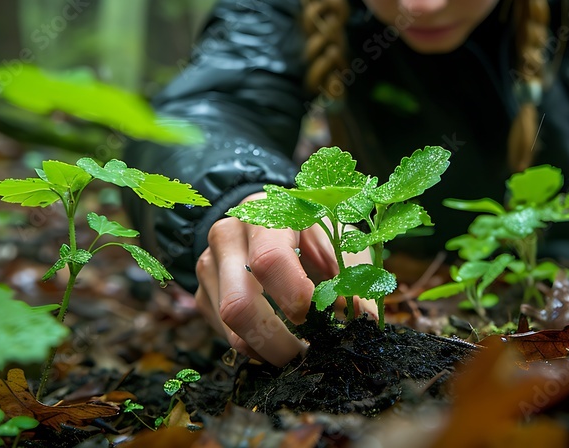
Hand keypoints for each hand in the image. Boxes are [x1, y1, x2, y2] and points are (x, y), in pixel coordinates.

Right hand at [194, 192, 375, 365]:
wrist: (270, 220)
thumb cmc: (312, 229)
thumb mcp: (339, 239)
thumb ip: (353, 276)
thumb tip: (365, 321)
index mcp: (266, 214)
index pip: (269, 260)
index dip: (294, 297)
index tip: (320, 318)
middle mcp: (228, 235)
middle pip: (239, 304)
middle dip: (277, 341)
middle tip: (307, 355)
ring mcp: (209, 263)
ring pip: (228, 325)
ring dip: (264, 350)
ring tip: (296, 353)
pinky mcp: (202, 290)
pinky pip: (221, 331)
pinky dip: (251, 346)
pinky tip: (276, 340)